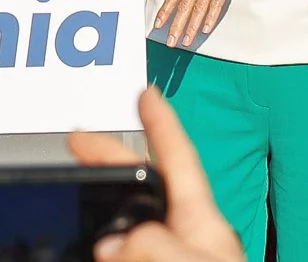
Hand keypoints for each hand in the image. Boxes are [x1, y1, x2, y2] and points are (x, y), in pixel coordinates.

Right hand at [67, 89, 244, 261]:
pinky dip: (104, 242)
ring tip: (77, 192)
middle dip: (112, 157)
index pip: (179, 158)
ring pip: (131, 219)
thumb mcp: (195, 261)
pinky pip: (123, 249)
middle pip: (144, 184)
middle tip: (79, 138)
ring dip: (104, 202)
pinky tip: (89, 245)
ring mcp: (171, 251)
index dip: (163, 123)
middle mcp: (184, 233)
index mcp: (201, 221)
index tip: (147, 92)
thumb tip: (112, 242)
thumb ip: (158, 244)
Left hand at [153, 0, 275, 47]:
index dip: (165, 12)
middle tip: (171, 41)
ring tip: (187, 40)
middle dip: (176, 26)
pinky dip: (210, 18)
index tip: (158, 25)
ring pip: (198, 8)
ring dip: (192, 27)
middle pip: (184, 6)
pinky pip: (216, 4)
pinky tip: (206, 28)